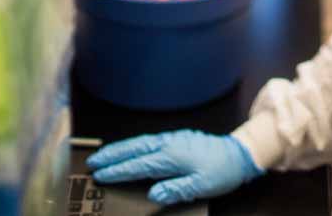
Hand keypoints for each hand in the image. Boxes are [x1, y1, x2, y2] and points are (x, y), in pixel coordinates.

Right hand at [87, 131, 262, 204]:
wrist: (238, 154)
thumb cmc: (221, 172)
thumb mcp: (201, 186)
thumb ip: (176, 189)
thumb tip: (153, 194)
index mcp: (174, 157)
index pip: (140, 165)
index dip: (119, 171)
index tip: (100, 175)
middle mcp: (171, 143)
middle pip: (137, 148)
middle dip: (114, 154)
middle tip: (93, 161)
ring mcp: (175, 138)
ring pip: (143, 141)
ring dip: (122, 147)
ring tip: (104, 154)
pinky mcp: (179, 137)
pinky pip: (152, 139)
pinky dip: (137, 143)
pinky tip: (132, 148)